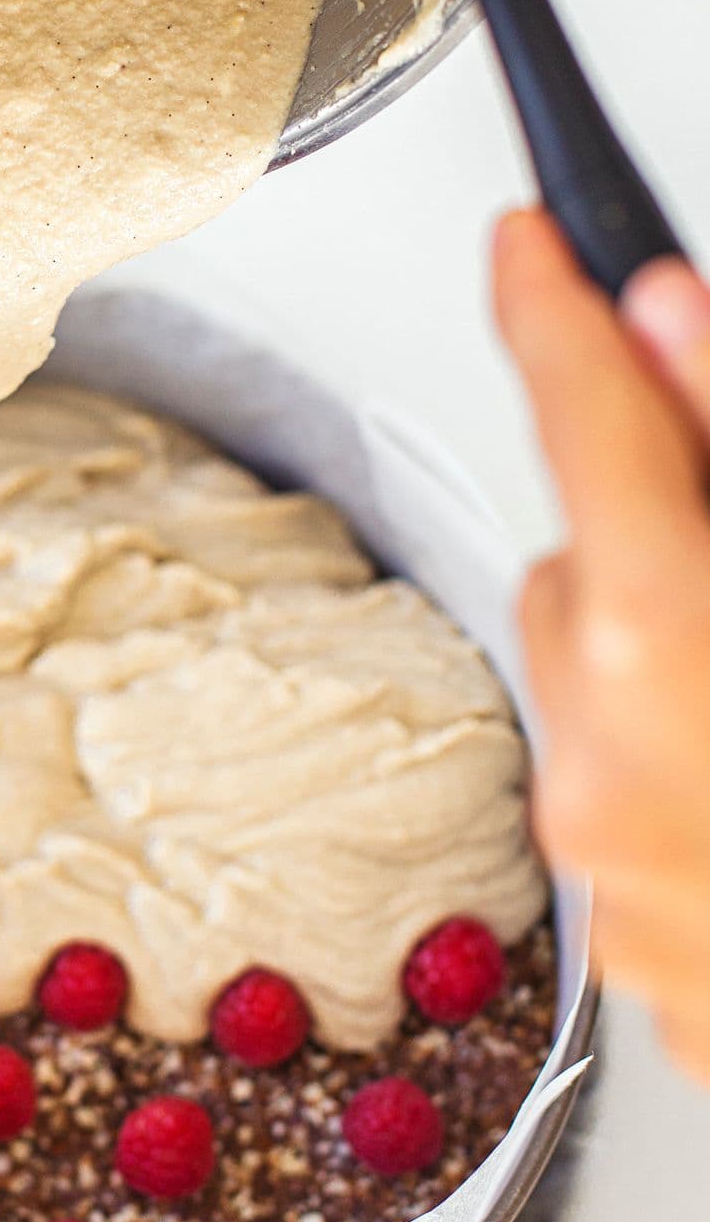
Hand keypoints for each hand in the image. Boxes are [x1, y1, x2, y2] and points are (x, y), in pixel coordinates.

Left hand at [495, 207, 709, 1083]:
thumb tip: (676, 323)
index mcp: (666, 653)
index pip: (580, 426)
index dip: (553, 312)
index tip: (529, 248)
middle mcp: (611, 780)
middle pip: (582, 572)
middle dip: (659, 526)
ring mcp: (630, 895)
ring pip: (603, 698)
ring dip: (680, 657)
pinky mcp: (665, 973)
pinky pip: (644, 813)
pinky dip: (705, 777)